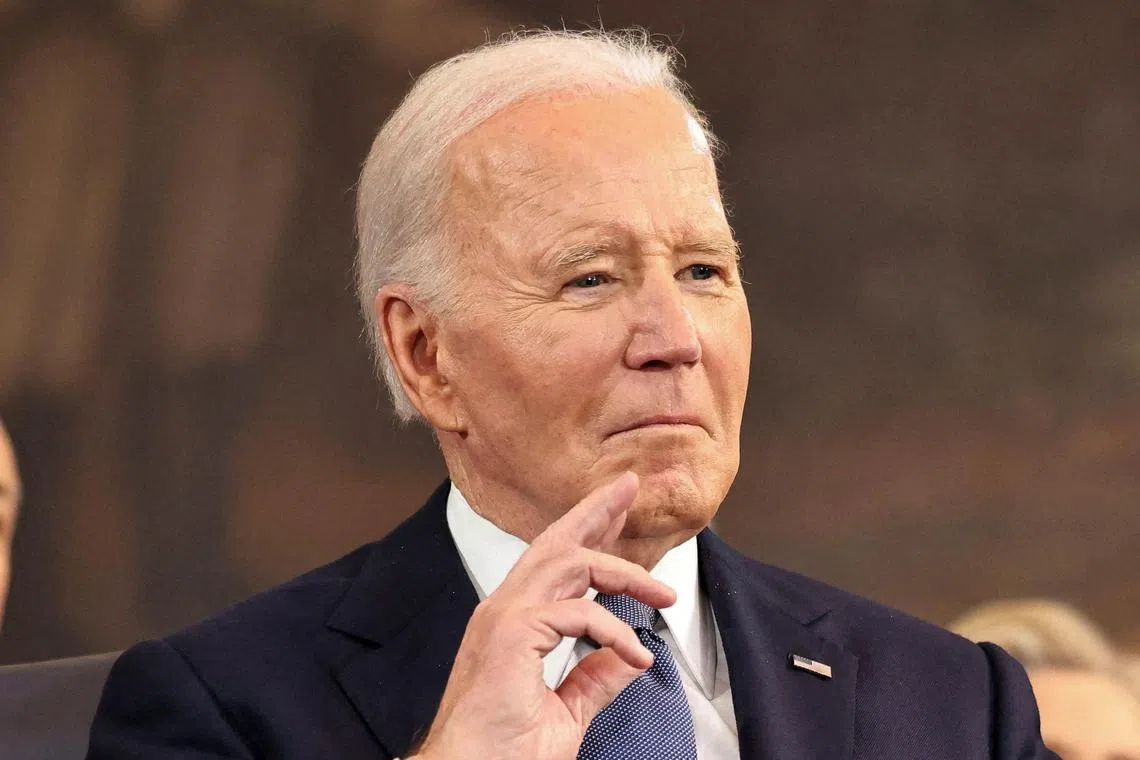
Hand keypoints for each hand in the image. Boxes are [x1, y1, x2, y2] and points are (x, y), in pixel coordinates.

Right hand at [410, 472, 676, 759]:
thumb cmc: (502, 755)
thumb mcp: (564, 713)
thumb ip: (593, 679)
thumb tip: (627, 657)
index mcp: (513, 623)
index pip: (555, 561)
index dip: (588, 529)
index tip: (618, 509)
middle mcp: (504, 609)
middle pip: (556, 542)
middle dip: (596, 511)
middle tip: (630, 486)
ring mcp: (504, 617)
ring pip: (567, 562)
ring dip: (621, 570)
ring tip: (663, 590)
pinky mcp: (511, 635)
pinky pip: (577, 613)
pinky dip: (614, 631)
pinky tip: (635, 654)